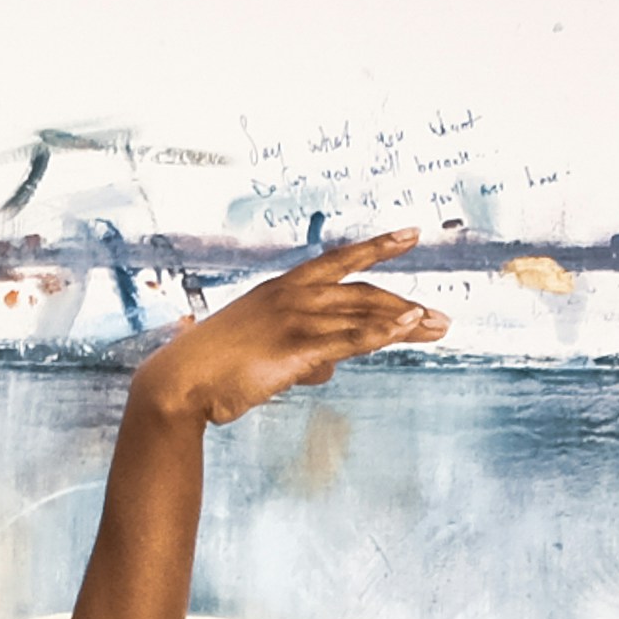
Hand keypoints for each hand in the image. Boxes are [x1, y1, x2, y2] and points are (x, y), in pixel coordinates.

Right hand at [136, 231, 447, 427]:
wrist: (179, 382)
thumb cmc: (212, 368)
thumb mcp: (260, 348)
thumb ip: (300, 351)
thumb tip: (329, 364)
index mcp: (282, 288)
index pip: (339, 261)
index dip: (378, 248)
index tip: (410, 235)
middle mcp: (292, 295)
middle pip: (363, 292)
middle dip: (404, 302)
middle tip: (439, 317)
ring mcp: (295, 319)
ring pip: (362, 314)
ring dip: (405, 320)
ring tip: (438, 327)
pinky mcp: (296, 348)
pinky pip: (349, 337)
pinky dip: (382, 331)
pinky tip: (408, 326)